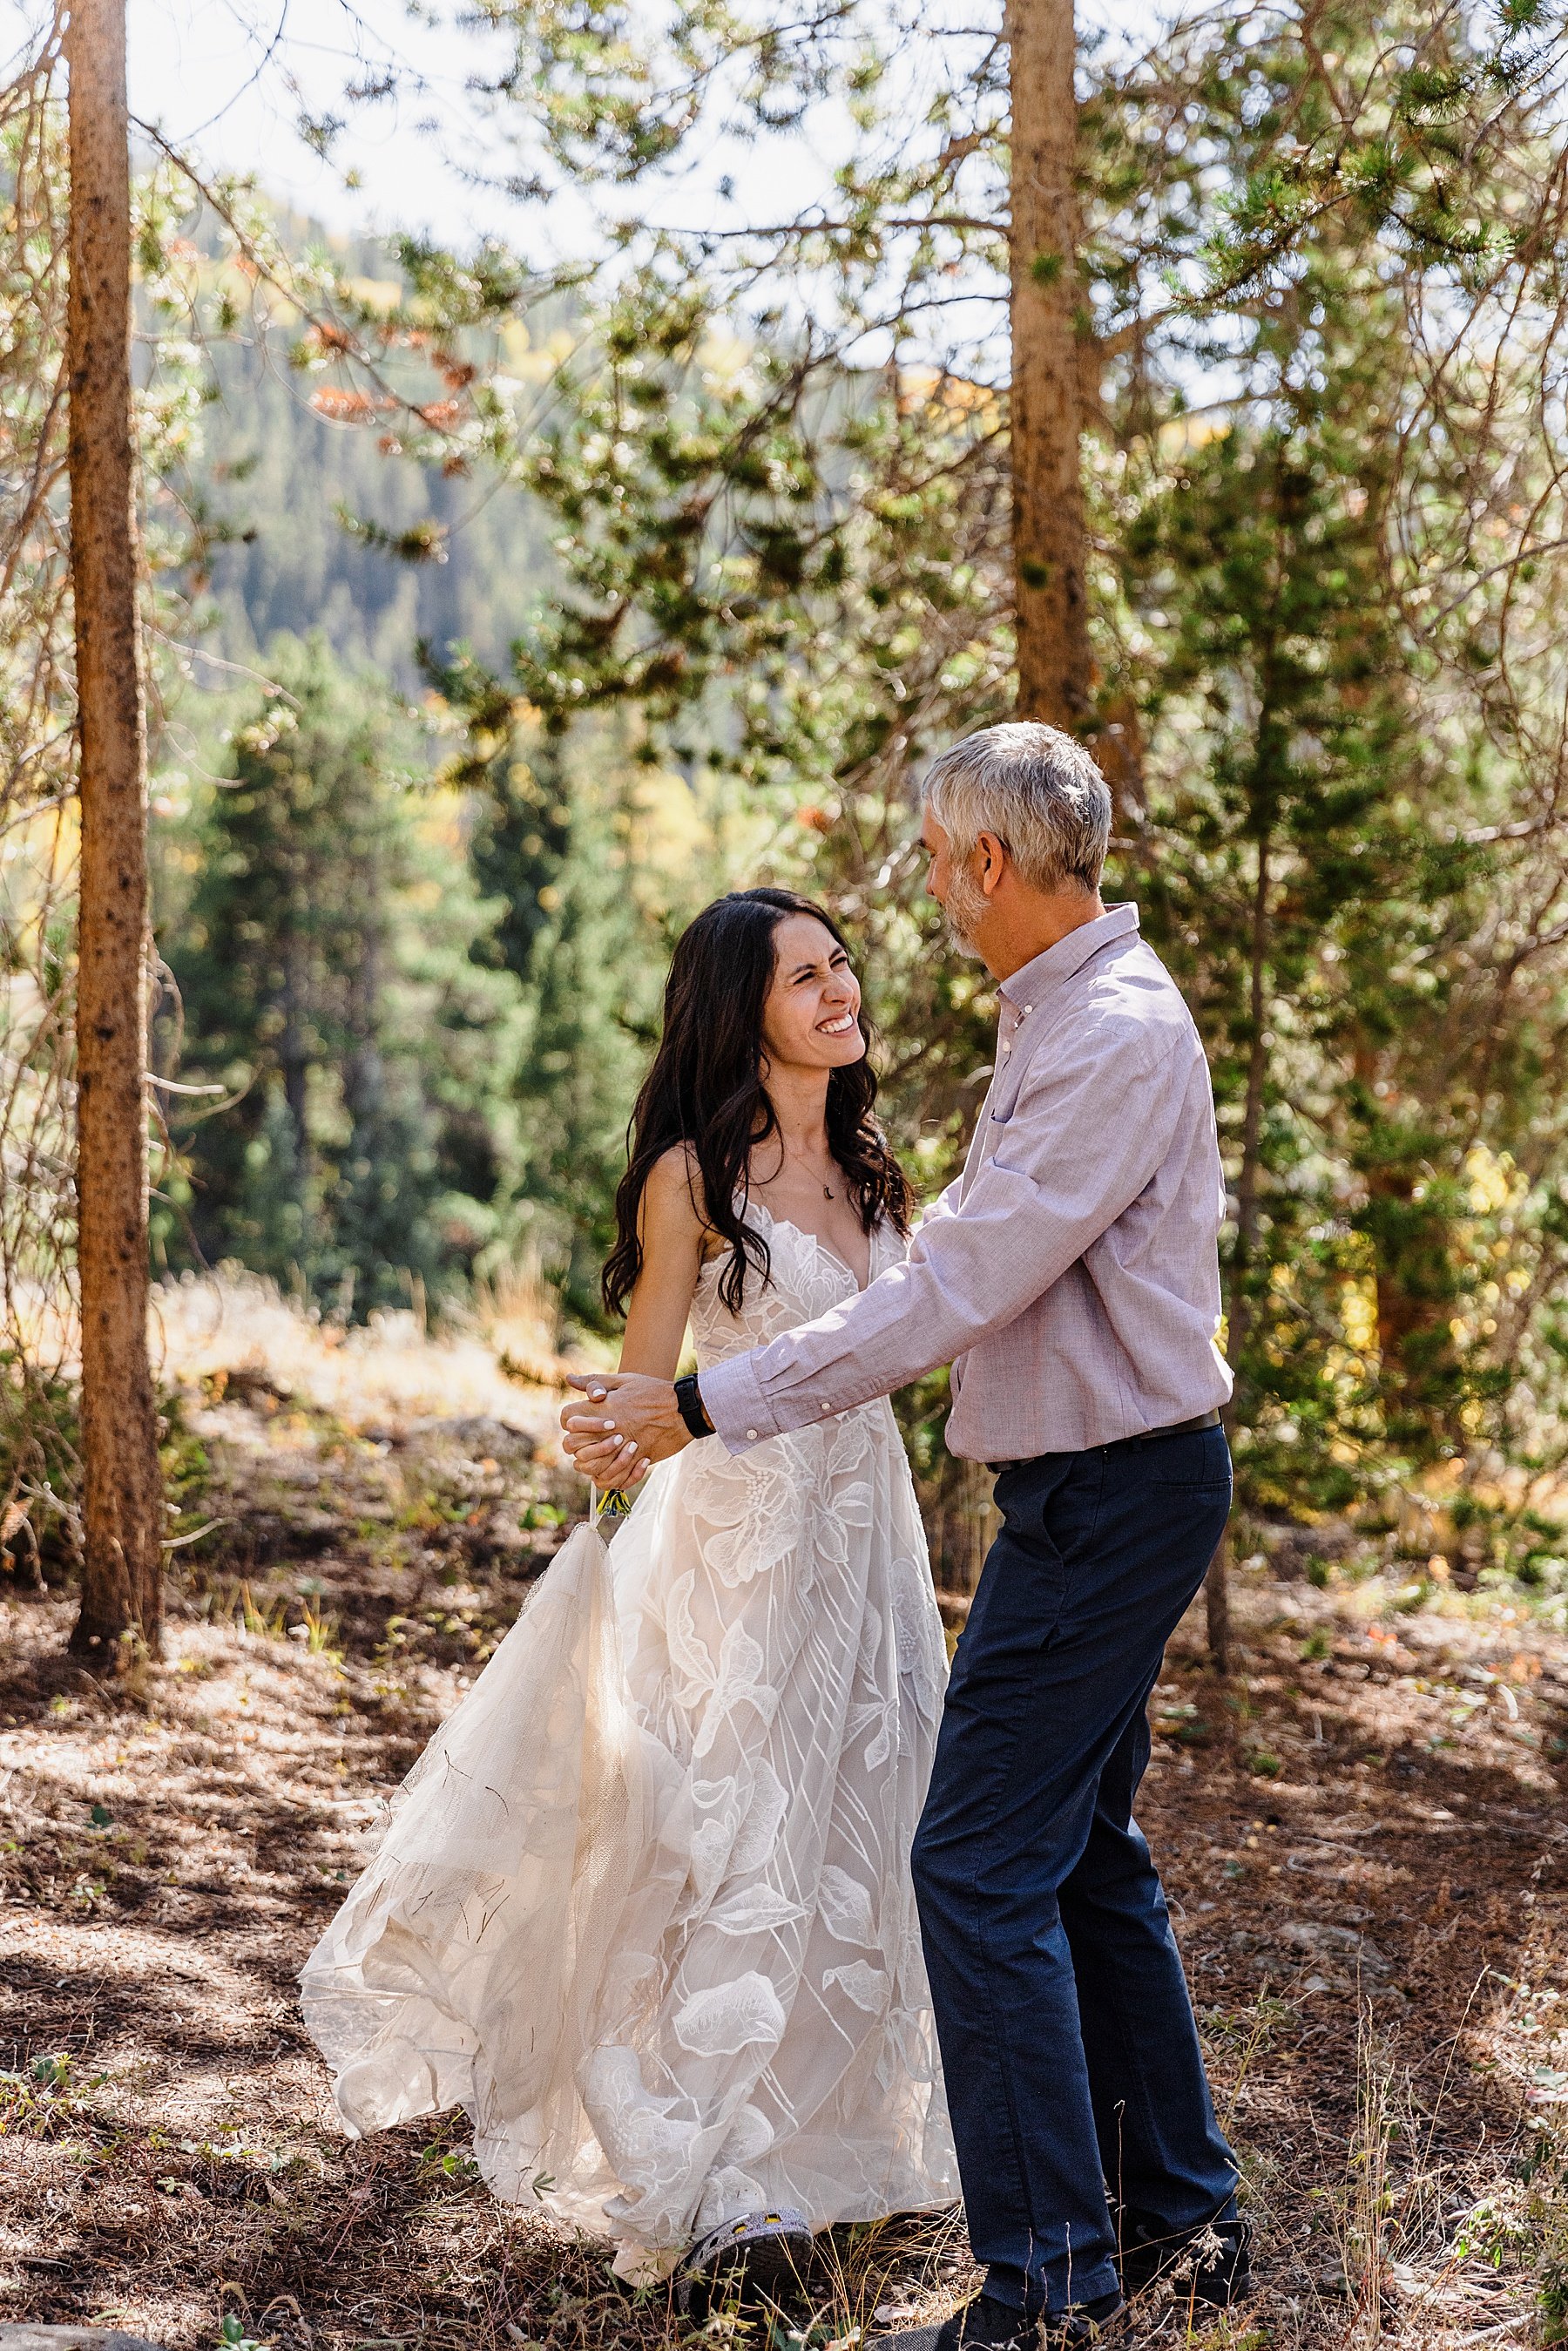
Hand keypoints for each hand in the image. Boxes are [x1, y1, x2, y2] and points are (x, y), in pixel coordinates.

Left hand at [560, 1372, 691, 1483]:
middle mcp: (606, 1430)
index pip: (568, 1419)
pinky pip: (611, 1479)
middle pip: (572, 1445)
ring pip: (589, 1466)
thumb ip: (595, 1382)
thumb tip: (568, 1378)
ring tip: (601, 1456)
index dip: (570, 1422)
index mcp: (601, 1408)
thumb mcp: (624, 1381)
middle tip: (589, 1441)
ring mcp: (619, 1447)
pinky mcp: (634, 1461)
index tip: (580, 1422)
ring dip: (590, 1463)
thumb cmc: (654, 1392)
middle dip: (576, 1444)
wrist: (683, 1409)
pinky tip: (614, 1468)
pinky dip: (608, 1478)